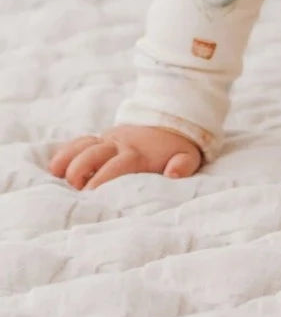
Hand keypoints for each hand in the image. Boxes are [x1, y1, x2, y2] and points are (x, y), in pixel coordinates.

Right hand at [48, 125, 202, 190]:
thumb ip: (183, 164)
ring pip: (81, 147)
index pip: (116, 166)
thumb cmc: (176, 148)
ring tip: (62, 180)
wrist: (170, 120)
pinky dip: (65, 154)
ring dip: (68, 164)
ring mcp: (107, 140)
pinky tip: (55, 170)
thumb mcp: (189, 155)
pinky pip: (78, 142)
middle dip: (79, 173)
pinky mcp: (100, 138)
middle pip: (92, 155)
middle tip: (75, 192)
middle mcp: (119, 145)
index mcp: (138, 154)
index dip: (101, 180)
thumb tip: (173, 172)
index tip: (90, 195)